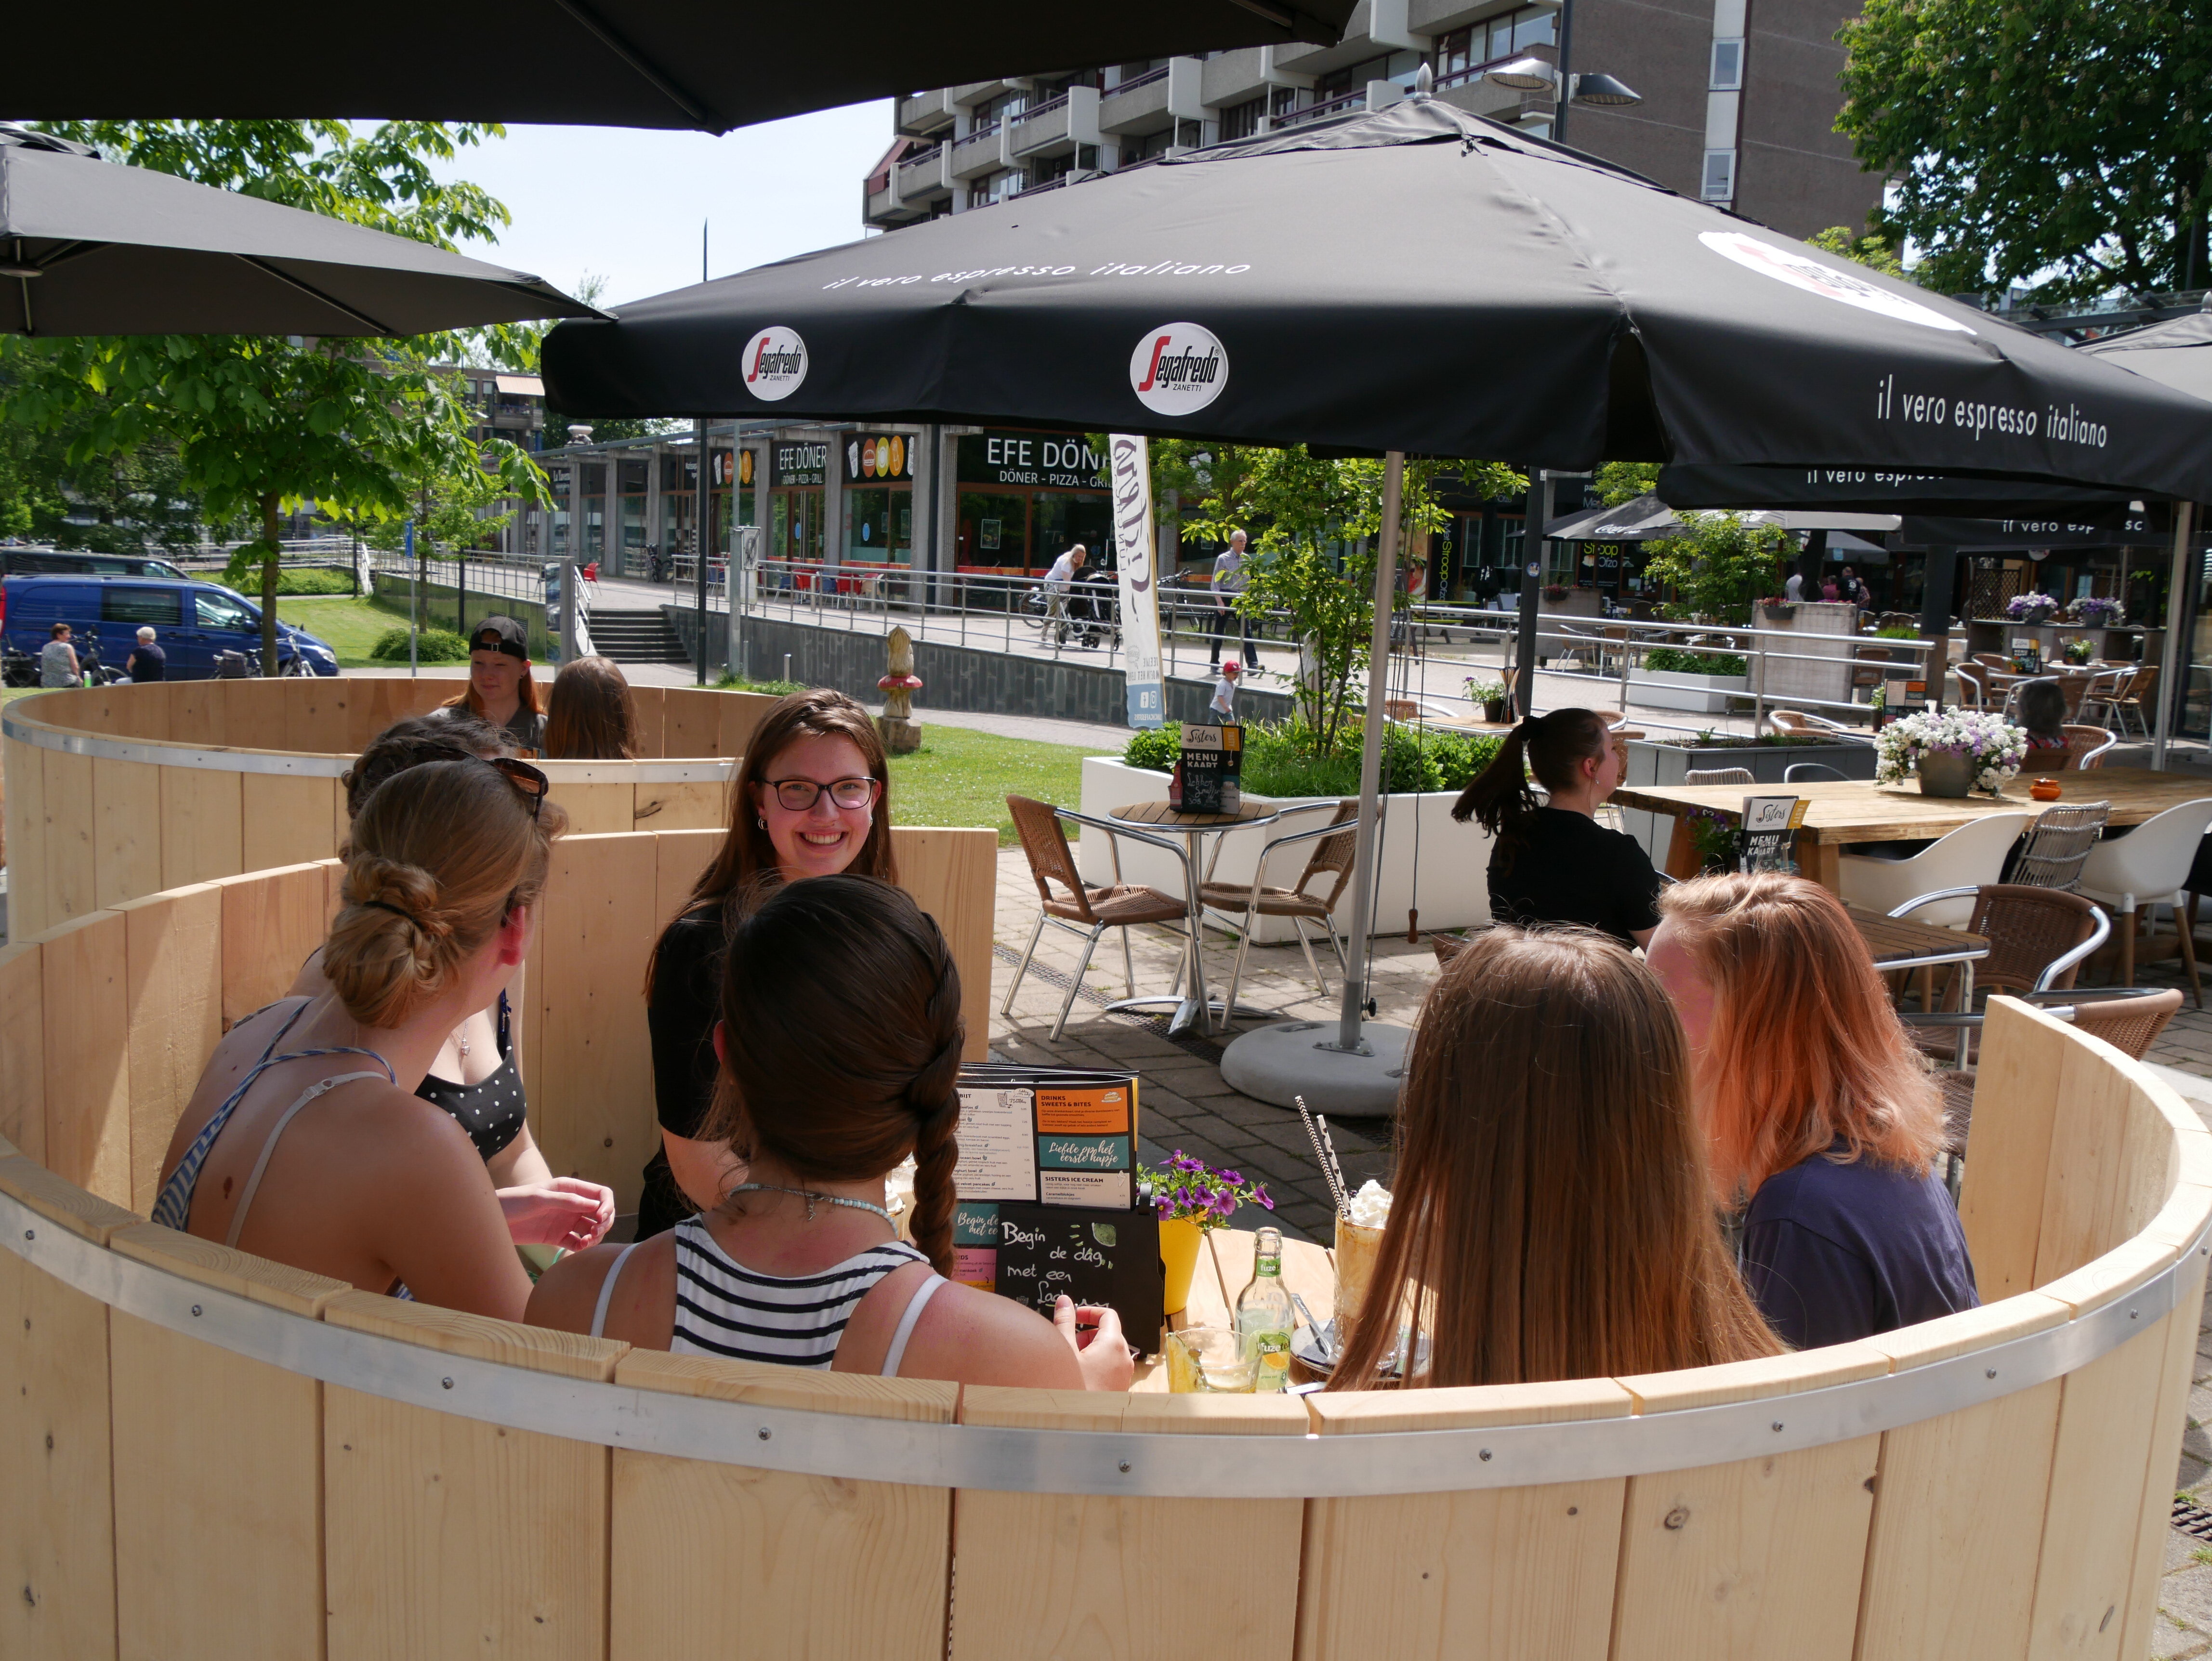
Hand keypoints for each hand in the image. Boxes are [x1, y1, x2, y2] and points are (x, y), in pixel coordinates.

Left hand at [498, 1177, 615, 1250]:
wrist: (492, 1219)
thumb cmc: (513, 1201)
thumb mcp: (538, 1198)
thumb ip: (565, 1201)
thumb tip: (594, 1205)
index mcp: (569, 1189)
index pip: (600, 1194)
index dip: (607, 1205)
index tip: (601, 1218)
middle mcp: (571, 1204)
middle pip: (600, 1213)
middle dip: (603, 1223)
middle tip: (595, 1233)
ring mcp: (565, 1221)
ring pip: (590, 1229)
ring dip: (594, 1237)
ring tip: (585, 1243)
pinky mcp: (557, 1237)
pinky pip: (576, 1242)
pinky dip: (582, 1246)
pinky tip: (579, 1249)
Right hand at [1054, 1296, 1135, 1391]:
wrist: (1078, 1422)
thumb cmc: (1072, 1388)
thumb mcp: (1064, 1350)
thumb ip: (1064, 1322)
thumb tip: (1065, 1302)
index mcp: (1114, 1344)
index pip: (1108, 1314)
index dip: (1089, 1311)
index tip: (1075, 1315)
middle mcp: (1124, 1358)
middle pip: (1109, 1332)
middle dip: (1087, 1332)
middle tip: (1069, 1341)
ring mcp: (1124, 1375)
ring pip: (1109, 1351)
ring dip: (1091, 1349)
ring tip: (1072, 1360)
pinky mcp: (1119, 1388)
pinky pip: (1110, 1367)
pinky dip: (1096, 1363)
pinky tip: (1078, 1374)